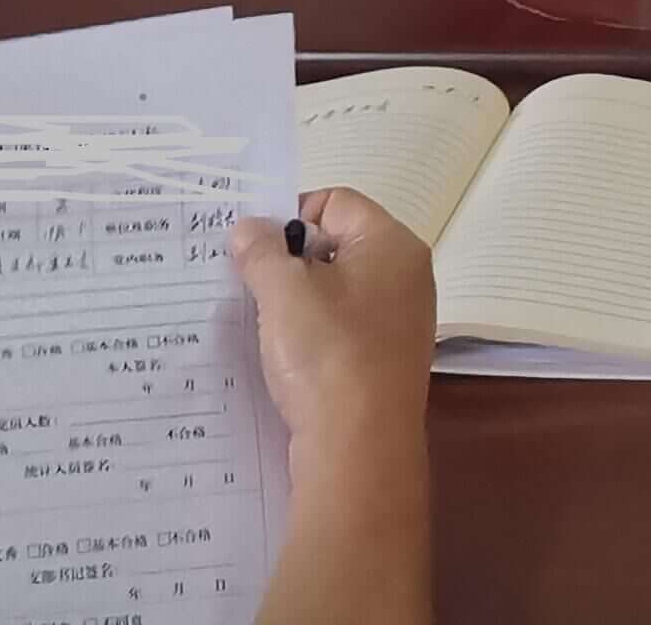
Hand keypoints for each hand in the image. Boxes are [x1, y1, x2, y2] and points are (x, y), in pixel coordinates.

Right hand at [231, 189, 434, 463]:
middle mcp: (406, 278)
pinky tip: (279, 359)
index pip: (337, 202)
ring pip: (335, 294)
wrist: (360, 448)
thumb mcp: (284, 293)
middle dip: (287, 262)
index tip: (251, 248)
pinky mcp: (383, 365)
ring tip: (256, 322)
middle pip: (337, 247)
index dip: (290, 216)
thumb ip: (262, 252)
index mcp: (394, 246)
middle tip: (245, 282)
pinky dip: (309, 339)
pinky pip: (340, 334)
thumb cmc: (328, 355)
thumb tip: (249, 229)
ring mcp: (398, 325)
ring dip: (294, 304)